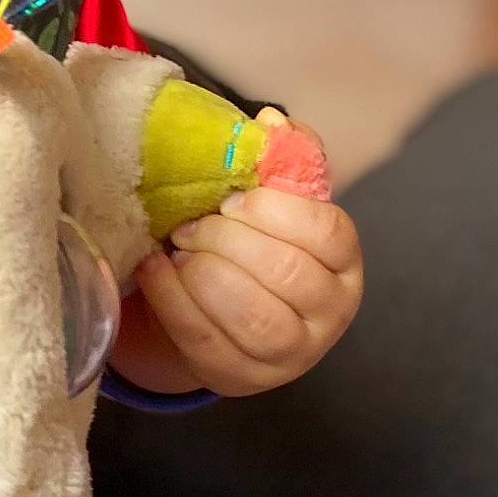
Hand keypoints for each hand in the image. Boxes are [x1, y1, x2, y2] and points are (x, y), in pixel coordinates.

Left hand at [131, 177, 362, 398]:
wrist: (225, 317)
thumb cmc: (256, 249)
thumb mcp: (273, 206)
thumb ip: (280, 161)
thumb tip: (273, 119)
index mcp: (344, 263)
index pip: (327, 231)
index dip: (272, 210)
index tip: (229, 200)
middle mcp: (329, 313)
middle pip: (287, 272)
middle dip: (228, 240)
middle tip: (190, 226)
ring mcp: (291, 355)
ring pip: (255, 317)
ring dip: (206, 275)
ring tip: (177, 250)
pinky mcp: (242, 376)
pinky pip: (206, 341)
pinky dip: (173, 300)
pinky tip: (154, 270)